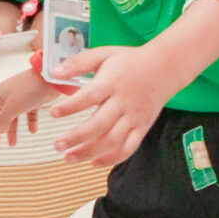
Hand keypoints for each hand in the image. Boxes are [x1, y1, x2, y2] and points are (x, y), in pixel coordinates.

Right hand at [0, 69, 58, 146]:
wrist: (50, 79)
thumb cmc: (29, 88)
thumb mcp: (12, 107)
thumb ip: (3, 120)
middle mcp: (8, 96)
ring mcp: (21, 98)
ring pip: (13, 117)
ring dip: (11, 130)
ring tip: (12, 143)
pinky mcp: (34, 100)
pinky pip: (29, 114)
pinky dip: (29, 123)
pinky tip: (32, 131)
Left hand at [48, 45, 178, 166]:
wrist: (165, 68)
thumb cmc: (131, 60)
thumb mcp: (104, 54)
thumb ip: (79, 63)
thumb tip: (55, 72)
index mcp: (112, 82)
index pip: (89, 96)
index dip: (70, 106)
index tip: (53, 112)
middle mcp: (124, 102)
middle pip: (99, 124)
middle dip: (76, 137)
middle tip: (57, 145)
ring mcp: (134, 117)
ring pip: (112, 140)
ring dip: (89, 152)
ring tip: (69, 158)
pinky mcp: (142, 127)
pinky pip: (128, 147)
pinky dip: (112, 158)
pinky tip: (95, 163)